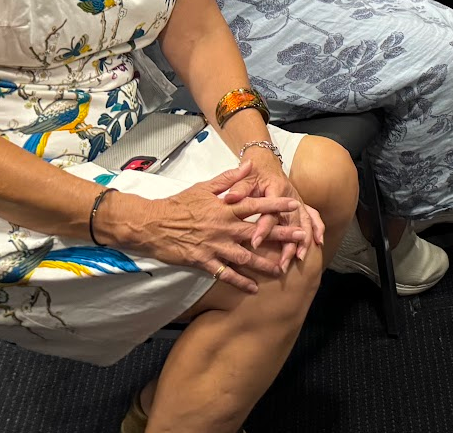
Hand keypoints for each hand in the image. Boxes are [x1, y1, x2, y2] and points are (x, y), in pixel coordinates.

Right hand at [129, 159, 308, 291]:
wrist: (151, 223)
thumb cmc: (178, 204)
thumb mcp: (204, 187)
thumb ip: (229, 179)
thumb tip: (248, 164)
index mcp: (224, 208)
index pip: (255, 205)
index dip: (275, 206)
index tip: (294, 206)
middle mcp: (223, 227)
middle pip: (257, 232)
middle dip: (280, 235)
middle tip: (300, 238)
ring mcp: (214, 245)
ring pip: (245, 256)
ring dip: (264, 263)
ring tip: (282, 269)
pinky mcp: (203, 261)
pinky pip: (225, 273)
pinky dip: (240, 281)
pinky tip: (253, 288)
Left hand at [213, 153, 325, 272]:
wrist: (264, 162)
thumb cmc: (253, 173)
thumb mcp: (244, 178)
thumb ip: (238, 188)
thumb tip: (229, 198)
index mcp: (275, 188)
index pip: (270, 211)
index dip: (264, 227)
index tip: (255, 243)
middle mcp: (290, 195)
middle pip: (292, 221)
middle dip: (289, 243)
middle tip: (283, 262)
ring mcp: (298, 200)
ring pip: (305, 221)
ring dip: (304, 240)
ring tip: (299, 258)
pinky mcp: (300, 204)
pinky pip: (313, 216)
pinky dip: (317, 228)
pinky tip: (318, 243)